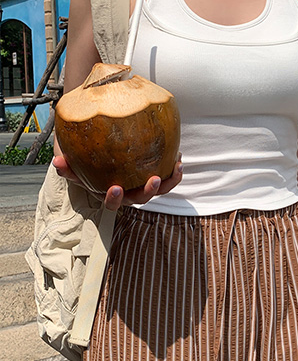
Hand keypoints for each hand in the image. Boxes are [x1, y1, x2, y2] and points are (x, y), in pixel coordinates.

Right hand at [52, 154, 183, 209]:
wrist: (107, 161)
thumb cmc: (91, 166)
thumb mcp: (78, 166)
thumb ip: (68, 166)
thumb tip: (57, 161)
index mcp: (111, 195)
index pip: (112, 203)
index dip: (114, 199)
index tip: (115, 188)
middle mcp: (130, 195)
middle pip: (141, 200)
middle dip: (148, 191)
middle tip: (154, 179)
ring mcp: (144, 188)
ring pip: (160, 191)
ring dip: (169, 181)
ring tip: (176, 166)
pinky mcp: (157, 179)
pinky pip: (170, 179)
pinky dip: (175, 171)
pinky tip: (178, 157)